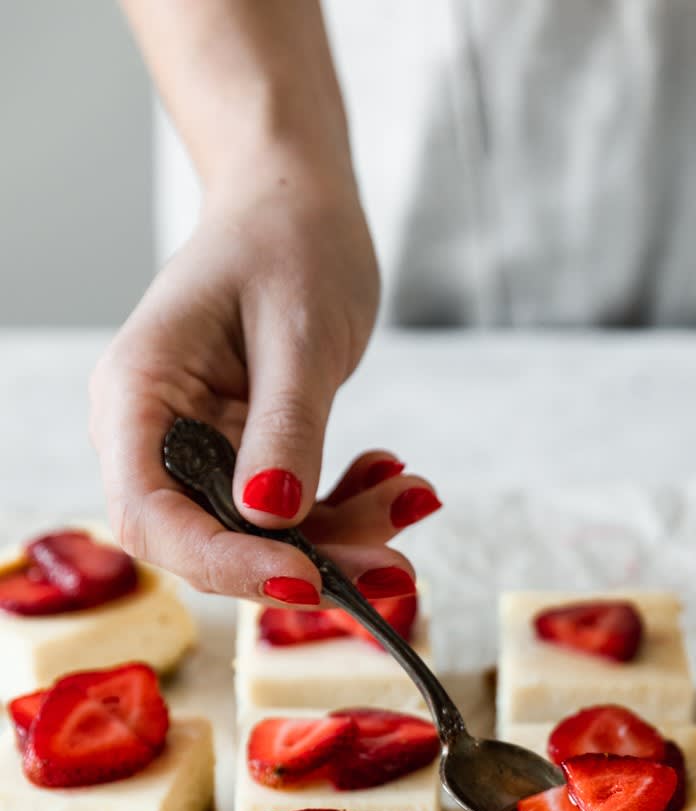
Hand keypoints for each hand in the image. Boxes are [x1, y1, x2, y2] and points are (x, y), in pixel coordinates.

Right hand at [89, 168, 439, 599]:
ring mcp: (201, 450)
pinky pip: (295, 516)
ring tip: (411, 497)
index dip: (223, 561)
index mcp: (137, 394)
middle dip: (307, 562)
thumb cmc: (287, 239)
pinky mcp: (246, 459)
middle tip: (394, 569)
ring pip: (264, 539)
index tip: (303, 577)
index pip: (153, 514)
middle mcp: (155, 434)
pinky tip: (396, 481)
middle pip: (211, 541)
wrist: (299, 203)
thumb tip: (271, 516)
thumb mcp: (297, 332)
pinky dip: (350, 511)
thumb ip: (285, 427)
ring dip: (345, 538)